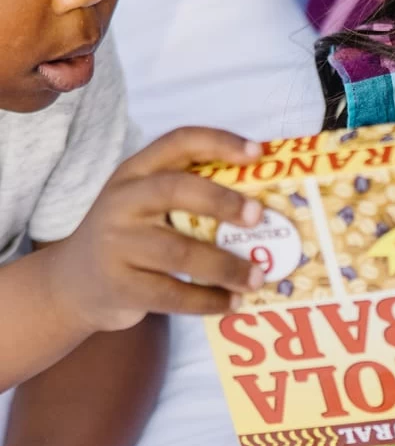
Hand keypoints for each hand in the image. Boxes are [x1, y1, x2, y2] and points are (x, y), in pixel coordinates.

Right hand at [45, 126, 265, 333]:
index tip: (257, 152)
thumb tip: (267, 205)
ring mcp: (117, 244)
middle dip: (223, 201)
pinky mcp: (120, 285)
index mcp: (136, 173)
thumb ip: (191, 198)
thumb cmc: (134, 238)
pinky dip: (209, 300)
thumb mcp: (148, 206)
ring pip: (180, 252)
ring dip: (226, 267)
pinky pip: (173, 294)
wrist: (76, 283)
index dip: (219, 142)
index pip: (178, 143)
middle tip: (259, 217)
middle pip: (175, 191)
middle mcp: (122, 201)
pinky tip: (232, 302)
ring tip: (257, 278)